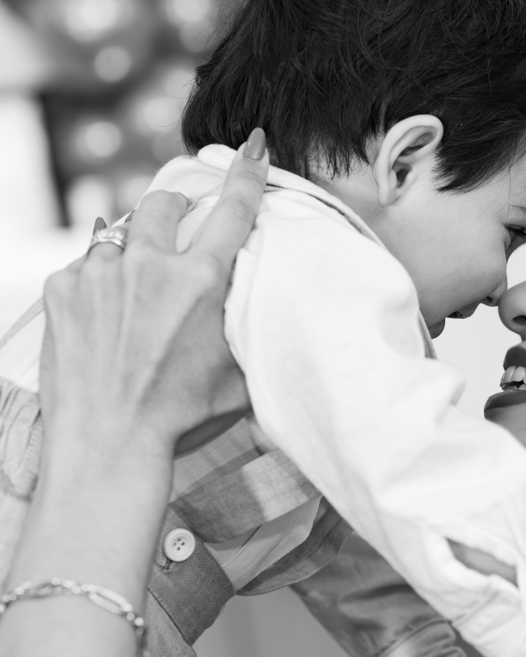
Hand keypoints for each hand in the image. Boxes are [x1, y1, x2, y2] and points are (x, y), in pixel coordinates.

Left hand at [38, 129, 268, 458]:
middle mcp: (149, 266)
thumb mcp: (238, 375)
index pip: (232, 210)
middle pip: (163, 203)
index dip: (246, 172)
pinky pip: (84, 266)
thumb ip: (248, 331)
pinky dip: (98, 281)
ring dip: (133, 248)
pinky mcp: (62, 289)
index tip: (253, 144)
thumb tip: (262, 314)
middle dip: (175, 209)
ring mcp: (100, 274)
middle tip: (180, 229)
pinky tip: (105, 316)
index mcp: (201, 282)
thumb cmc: (182, 416)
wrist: (108, 441)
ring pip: (119, 232)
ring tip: (136, 287)